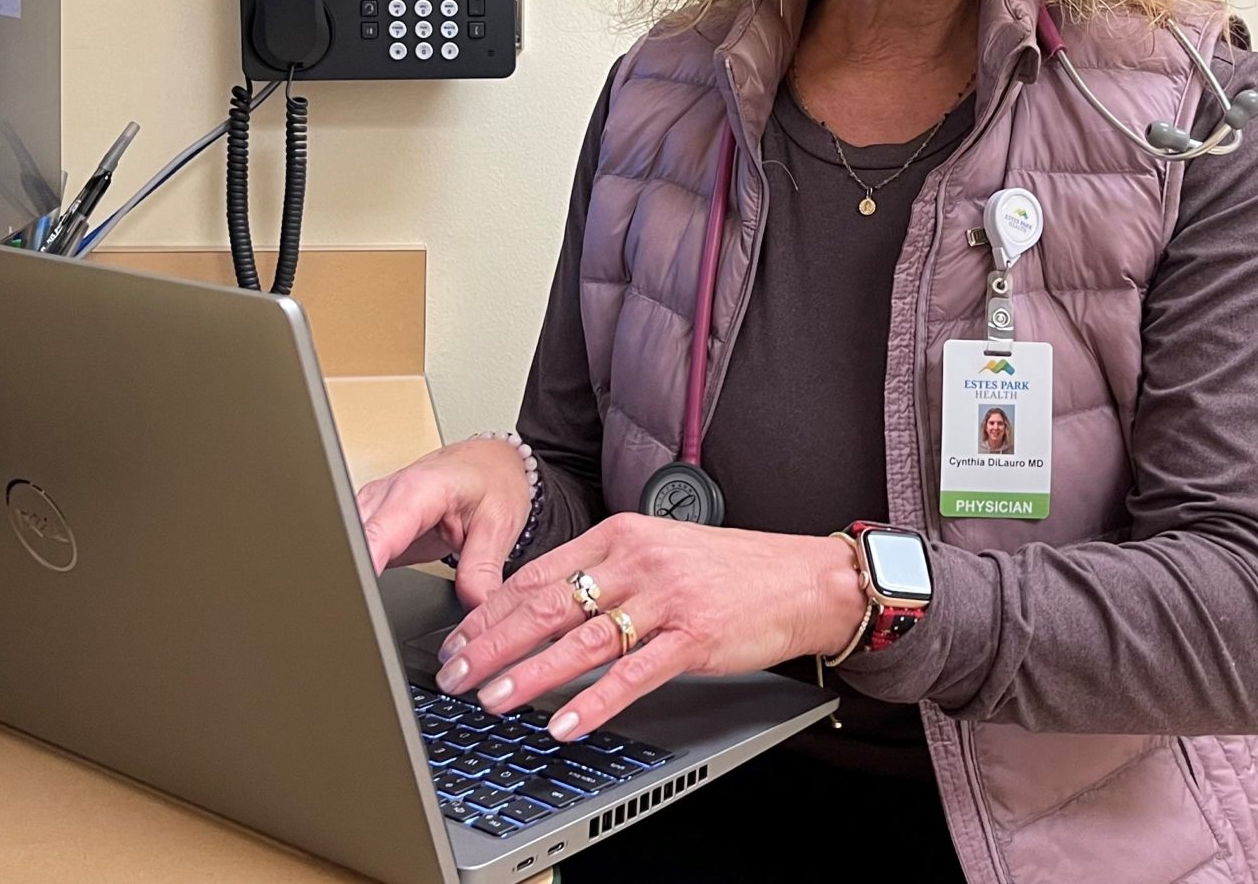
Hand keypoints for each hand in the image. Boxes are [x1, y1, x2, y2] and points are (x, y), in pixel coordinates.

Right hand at [354, 438, 530, 605]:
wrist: (488, 465)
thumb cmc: (492, 481)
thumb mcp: (499, 525)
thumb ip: (482, 569)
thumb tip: (475, 606)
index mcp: (417, 490)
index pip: (376, 532)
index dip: (365, 565)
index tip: (361, 594)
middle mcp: (385, 495)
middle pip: (350, 541)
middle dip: (352, 578)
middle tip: (365, 613)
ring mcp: (372, 508)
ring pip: (345, 546)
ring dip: (351, 576)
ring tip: (364, 606)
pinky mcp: (370, 524)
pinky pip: (352, 550)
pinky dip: (356, 572)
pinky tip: (367, 592)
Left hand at [432, 513, 866, 741]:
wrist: (803, 579)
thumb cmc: (731, 570)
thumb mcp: (658, 551)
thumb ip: (602, 571)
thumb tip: (538, 605)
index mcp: (620, 534)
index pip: (537, 575)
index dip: (488, 612)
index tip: (456, 641)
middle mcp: (637, 561)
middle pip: (546, 606)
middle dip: (491, 644)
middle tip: (453, 674)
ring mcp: (666, 599)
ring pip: (580, 640)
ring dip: (529, 674)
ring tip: (492, 698)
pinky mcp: (693, 637)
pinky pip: (633, 673)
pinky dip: (594, 701)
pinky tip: (565, 722)